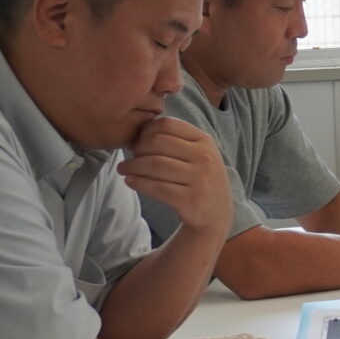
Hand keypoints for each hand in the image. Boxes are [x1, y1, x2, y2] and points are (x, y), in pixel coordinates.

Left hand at [119, 116, 233, 240]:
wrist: (217, 213)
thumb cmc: (200, 179)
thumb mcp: (198, 154)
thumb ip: (176, 141)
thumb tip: (140, 132)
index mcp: (204, 140)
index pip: (168, 125)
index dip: (146, 130)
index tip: (137, 140)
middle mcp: (204, 156)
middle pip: (158, 142)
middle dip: (137, 148)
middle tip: (129, 156)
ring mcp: (199, 178)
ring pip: (155, 164)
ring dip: (132, 166)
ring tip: (122, 169)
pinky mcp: (190, 199)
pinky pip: (157, 187)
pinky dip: (139, 182)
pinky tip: (130, 181)